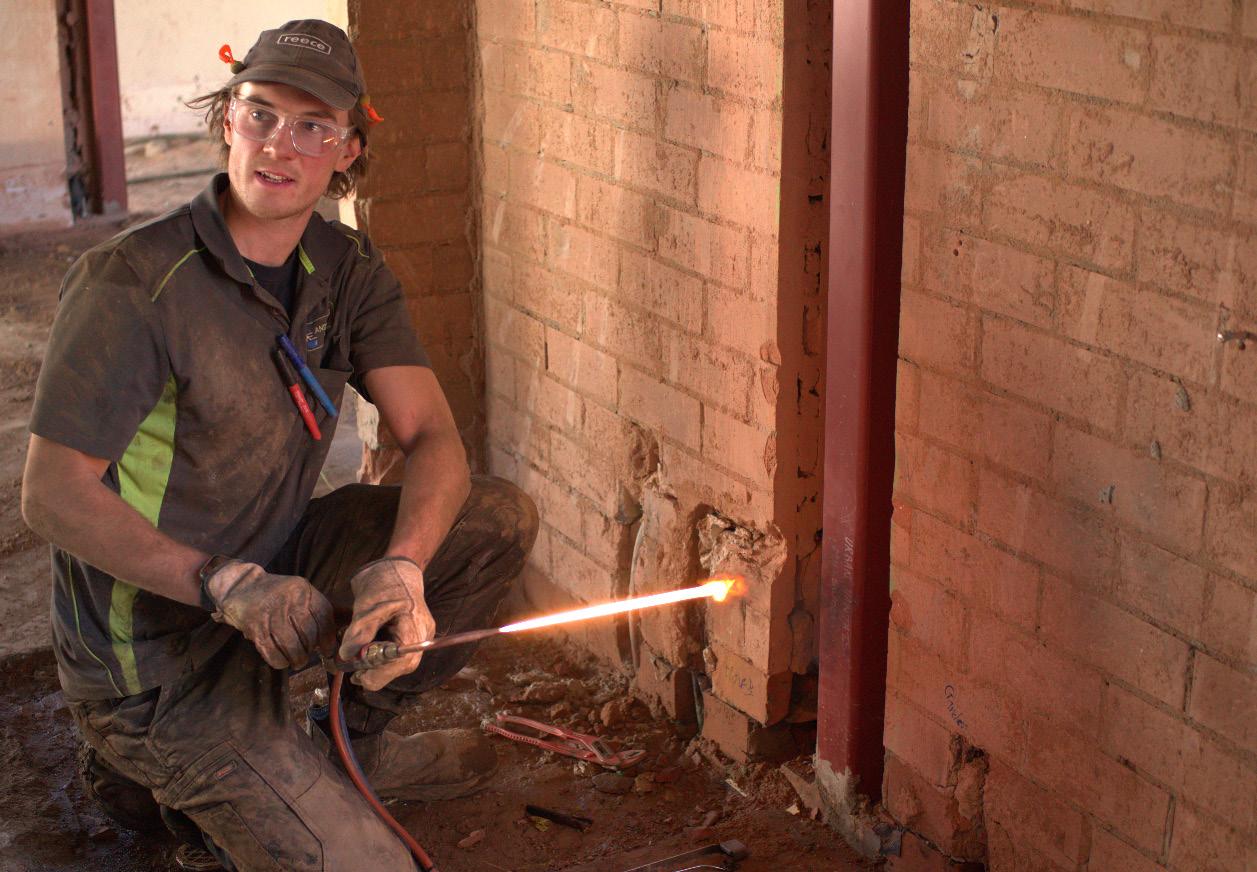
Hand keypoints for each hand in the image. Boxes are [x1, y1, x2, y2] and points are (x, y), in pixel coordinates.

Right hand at [205, 560, 335, 668]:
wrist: (240, 585)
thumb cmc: (274, 593)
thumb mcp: (297, 591)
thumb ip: (312, 608)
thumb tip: (330, 637)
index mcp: (303, 589)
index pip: (323, 615)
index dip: (328, 636)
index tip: (328, 649)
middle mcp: (289, 599)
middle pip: (308, 632)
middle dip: (310, 649)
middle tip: (308, 655)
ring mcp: (271, 613)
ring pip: (291, 644)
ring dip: (296, 658)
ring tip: (297, 661)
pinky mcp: (255, 626)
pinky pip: (271, 650)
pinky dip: (278, 661)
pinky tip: (281, 662)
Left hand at [338, 557, 434, 690]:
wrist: (397, 568)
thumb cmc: (384, 583)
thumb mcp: (367, 606)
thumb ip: (359, 632)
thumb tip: (346, 656)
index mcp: (414, 629)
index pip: (398, 665)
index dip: (375, 672)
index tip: (354, 671)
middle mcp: (422, 639)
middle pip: (399, 669)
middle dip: (375, 669)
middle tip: (353, 661)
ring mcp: (420, 639)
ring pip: (397, 665)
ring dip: (377, 661)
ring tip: (360, 650)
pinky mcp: (414, 638)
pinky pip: (398, 656)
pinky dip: (382, 654)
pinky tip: (371, 644)